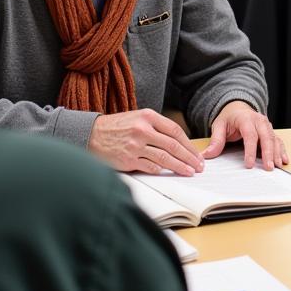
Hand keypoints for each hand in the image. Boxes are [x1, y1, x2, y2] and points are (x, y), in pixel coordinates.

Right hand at [88, 109, 204, 174]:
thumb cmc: (117, 127)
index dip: (189, 144)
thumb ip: (156, 127)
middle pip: (173, 146)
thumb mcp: (138, 118)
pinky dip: (160, 171)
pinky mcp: (128, 159)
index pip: (175, 131)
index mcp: (148, 116)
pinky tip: (168, 174)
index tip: (197, 153)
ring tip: (189, 172)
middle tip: (199, 166)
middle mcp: (143, 130)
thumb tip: (178, 143)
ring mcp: (135, 145)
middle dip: (189, 157)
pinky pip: (150, 167)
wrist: (91, 134)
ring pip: (164, 158)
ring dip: (179, 167)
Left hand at [203, 101, 288, 170]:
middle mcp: (259, 121)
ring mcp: (267, 126)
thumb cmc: (229, 118)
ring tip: (276, 166)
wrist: (238, 108)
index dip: (250, 150)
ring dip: (276, 153)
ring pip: (274, 139)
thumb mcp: (219, 125)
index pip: (250, 135)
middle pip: (266, 137)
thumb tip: (207, 154)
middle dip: (269, 152)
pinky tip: (283, 160)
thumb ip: (215, 140)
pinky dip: (282, 150)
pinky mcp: (271, 132)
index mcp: (246, 118)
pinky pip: (278, 141)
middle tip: (268, 167)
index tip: (249, 164)